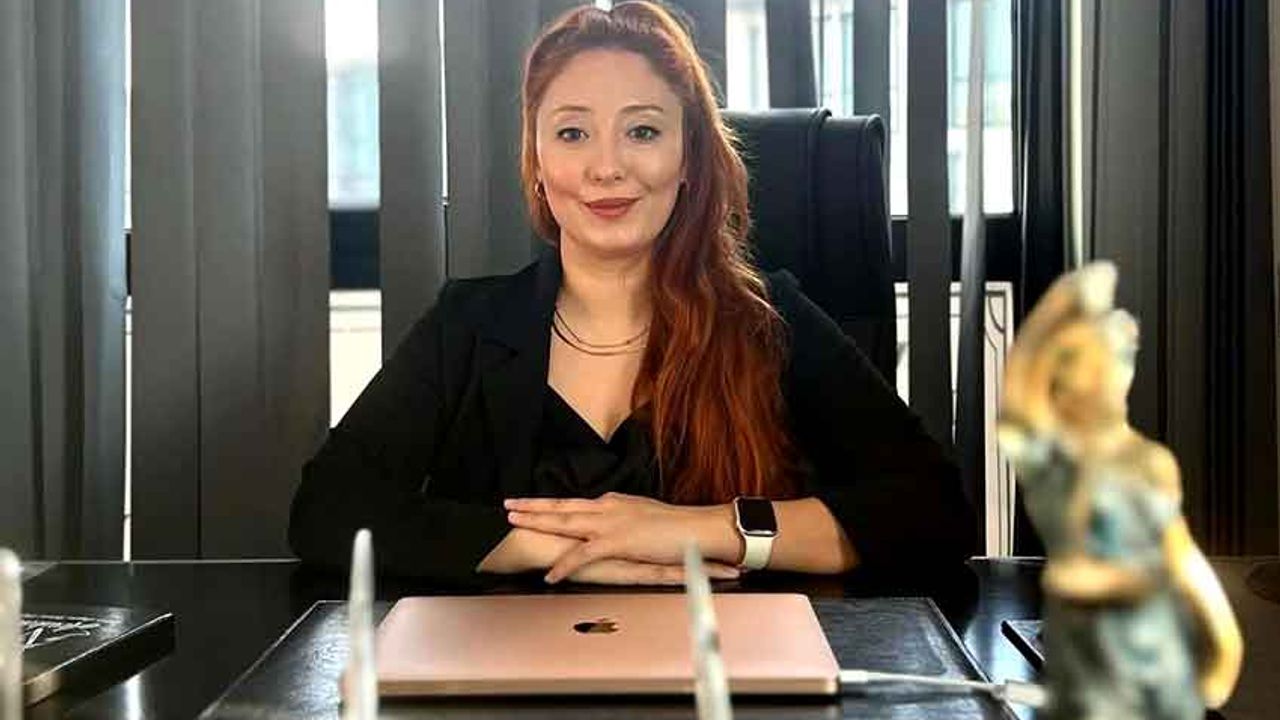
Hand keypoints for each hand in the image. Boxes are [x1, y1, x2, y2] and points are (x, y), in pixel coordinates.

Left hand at [503, 492, 739, 582]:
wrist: (697, 529)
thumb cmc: (676, 527)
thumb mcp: (644, 518)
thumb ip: (623, 520)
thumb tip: (611, 524)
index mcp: (613, 503)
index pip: (574, 502)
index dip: (550, 503)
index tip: (529, 502)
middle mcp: (607, 507)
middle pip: (562, 506)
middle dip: (533, 507)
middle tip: (508, 505)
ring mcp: (611, 523)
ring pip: (565, 521)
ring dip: (538, 523)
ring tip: (514, 524)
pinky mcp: (617, 542)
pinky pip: (583, 555)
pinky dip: (564, 566)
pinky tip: (550, 576)